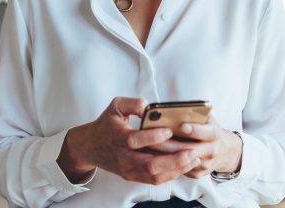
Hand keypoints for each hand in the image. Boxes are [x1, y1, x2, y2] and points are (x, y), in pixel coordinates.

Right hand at [59, 97, 200, 184]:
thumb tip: (149, 107)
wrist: (91, 146)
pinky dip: (171, 175)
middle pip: (150, 163)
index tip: (169, 131)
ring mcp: (128, 169)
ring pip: (155, 175)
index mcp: (118, 137)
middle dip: (174, 159)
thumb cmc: (106, 124)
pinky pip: (154, 179)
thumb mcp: (116, 106)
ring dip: (176, 169)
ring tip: (193, 159)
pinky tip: (184, 166)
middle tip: (191, 151)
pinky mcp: (133, 176)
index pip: (135, 141)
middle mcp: (123, 157)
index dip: (153, 137)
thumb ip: (133, 103)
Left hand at [149, 117, 241, 178]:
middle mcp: (211, 150)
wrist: (225, 151)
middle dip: (168, 144)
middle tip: (152, 139)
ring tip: (147, 147)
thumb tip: (173, 110)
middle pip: (187, 149)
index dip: (194, 130)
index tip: (182, 126)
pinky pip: (179, 170)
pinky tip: (153, 156)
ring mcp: (204, 164)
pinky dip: (165, 163)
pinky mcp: (196, 174)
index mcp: (214, 134)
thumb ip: (195, 114)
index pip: (206, 132)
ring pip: (180, 162)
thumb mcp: (207, 119)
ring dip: (163, 155)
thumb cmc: (210, 130)